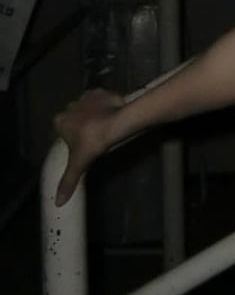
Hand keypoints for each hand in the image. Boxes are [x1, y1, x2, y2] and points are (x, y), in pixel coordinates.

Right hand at [53, 87, 123, 206]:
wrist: (117, 123)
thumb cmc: (94, 142)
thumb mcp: (80, 164)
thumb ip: (68, 182)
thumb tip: (58, 203)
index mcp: (60, 121)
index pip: (62, 131)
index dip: (72, 139)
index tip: (82, 146)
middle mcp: (69, 106)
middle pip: (74, 118)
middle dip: (81, 126)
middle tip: (94, 137)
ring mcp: (86, 97)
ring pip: (87, 107)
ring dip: (93, 114)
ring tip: (105, 126)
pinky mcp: (102, 92)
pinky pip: (102, 99)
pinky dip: (106, 105)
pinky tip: (112, 114)